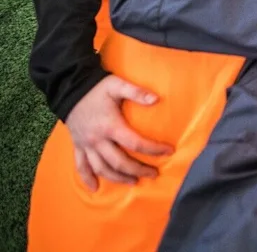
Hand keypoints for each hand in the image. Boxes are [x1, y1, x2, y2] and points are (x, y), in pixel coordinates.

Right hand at [65, 75, 172, 190]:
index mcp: (110, 126)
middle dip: (138, 170)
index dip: (153, 149)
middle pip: (119, 162)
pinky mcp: (77, 145)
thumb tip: (156, 99)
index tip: (169, 152)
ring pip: (102, 168)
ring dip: (118, 178)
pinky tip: (94, 188)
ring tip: (133, 182)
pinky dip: (87, 178)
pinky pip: (80, 166)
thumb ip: (136, 92)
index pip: (135, 143)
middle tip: (154, 174)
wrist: (69, 89)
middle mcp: (98, 139)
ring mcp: (86, 145)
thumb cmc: (97, 88)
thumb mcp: (117, 85)